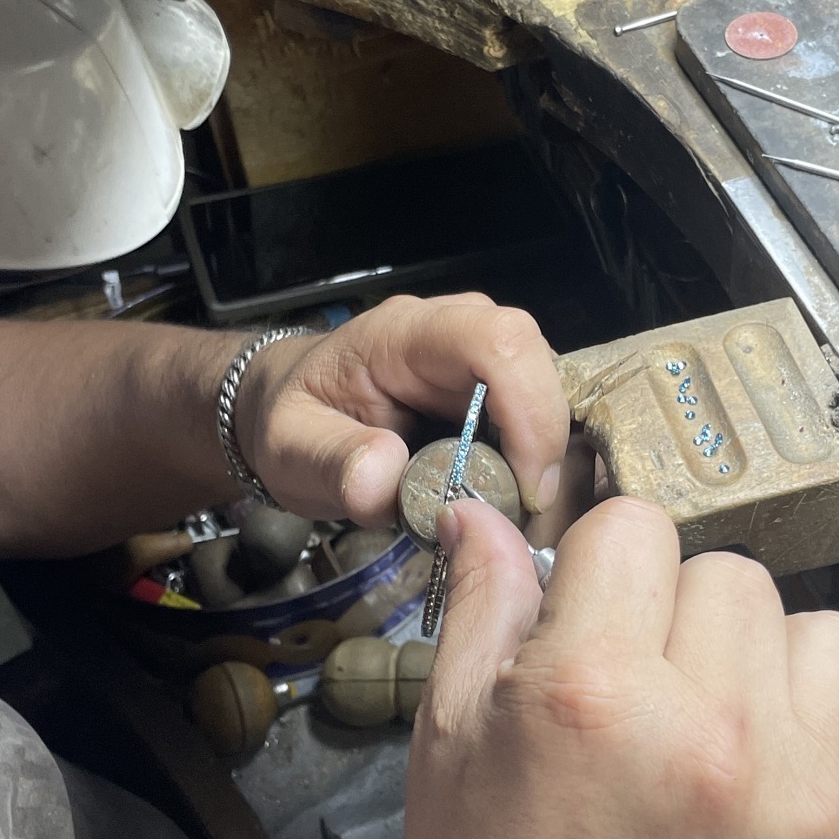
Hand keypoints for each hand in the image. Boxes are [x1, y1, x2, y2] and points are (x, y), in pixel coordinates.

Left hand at [233, 294, 568, 526]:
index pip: (496, 342)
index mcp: (405, 334)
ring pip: (548, 389)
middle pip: (538, 364)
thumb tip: (386, 477)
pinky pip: (538, 410)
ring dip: (545, 452)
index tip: (527, 488)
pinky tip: (511, 491)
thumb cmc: (295, 421)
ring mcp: (481, 353)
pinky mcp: (496, 383)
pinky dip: (537, 456)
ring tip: (513, 505)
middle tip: (523, 510)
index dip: (531, 411)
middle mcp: (456, 328)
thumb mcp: (290, 450)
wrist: (298, 407)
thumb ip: (332, 463)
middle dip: (546, 441)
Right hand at [396, 497, 838, 838]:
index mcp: (593, 693)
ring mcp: (796, 800)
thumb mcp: (450, 735)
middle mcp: (708, 737)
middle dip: (678, 608)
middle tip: (644, 673)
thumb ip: (482, 604)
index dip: (605, 560)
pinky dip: (806, 724)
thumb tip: (481, 514)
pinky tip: (749, 773)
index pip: (637, 526)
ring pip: (816, 626)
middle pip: (730, 571)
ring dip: (760, 654)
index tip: (596, 600)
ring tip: (710, 714)